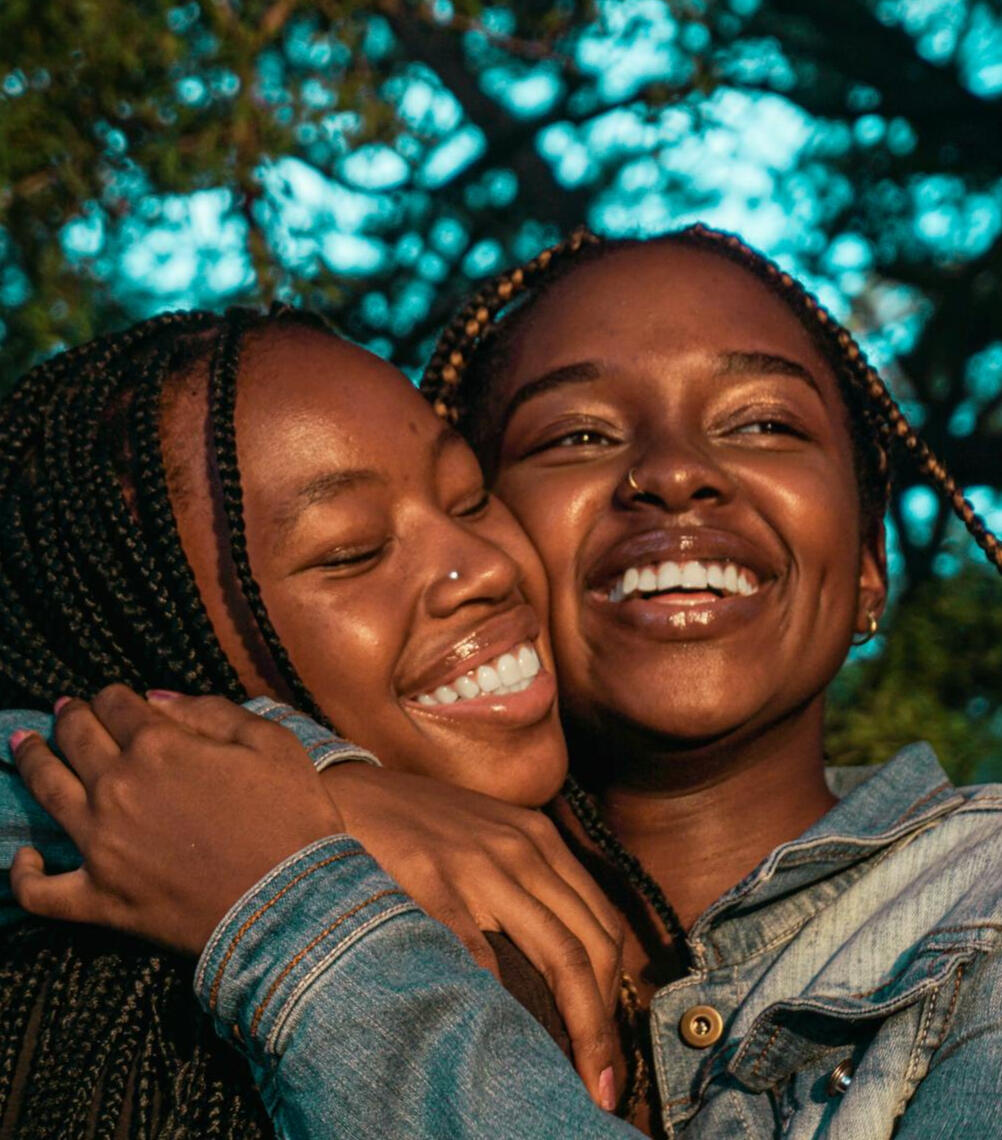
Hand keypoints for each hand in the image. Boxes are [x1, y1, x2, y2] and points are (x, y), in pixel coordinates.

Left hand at [9, 685, 343, 955]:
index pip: (117, 703)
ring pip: (46, 790)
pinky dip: (24, 872)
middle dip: (71, 715)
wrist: (292, 902)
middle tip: (68, 709)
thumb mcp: (271, 743)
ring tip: (23, 743)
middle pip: (75, 736)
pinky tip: (25, 854)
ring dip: (31, 759)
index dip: (114, 694)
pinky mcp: (99, 898)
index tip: (117, 697)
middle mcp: (117, 787)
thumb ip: (212, 710)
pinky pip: (40, 889)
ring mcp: (100, 844)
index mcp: (159, 745)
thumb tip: (157, 697)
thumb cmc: (291, 818)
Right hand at [320, 762, 623, 1107]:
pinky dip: (501, 999)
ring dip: (579, 1025)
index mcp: (538, 839)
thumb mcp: (487, 836)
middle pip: (590, 947)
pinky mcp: (431, 880)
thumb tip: (563, 964)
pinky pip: (480, 951)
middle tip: (603, 1083)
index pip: (602, 923)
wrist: (348, 791)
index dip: (615, 992)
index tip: (608, 1045)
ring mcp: (478, 865)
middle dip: (605, 1022)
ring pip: (557, 953)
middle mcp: (521, 849)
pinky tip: (504, 1038)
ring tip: (578, 1080)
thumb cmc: (418, 826)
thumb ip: (524, 882)